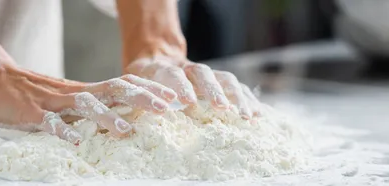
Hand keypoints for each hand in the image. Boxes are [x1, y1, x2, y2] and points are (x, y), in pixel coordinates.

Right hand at [0, 61, 175, 143]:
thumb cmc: (36, 95)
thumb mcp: (70, 101)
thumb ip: (93, 109)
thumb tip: (125, 121)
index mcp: (87, 91)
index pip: (124, 84)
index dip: (149, 89)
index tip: (174, 97)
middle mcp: (77, 94)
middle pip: (115, 90)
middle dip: (142, 98)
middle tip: (168, 107)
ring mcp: (55, 103)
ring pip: (86, 105)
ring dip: (108, 117)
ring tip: (127, 129)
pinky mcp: (33, 114)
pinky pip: (49, 123)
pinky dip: (63, 131)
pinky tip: (76, 141)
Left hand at [115, 0, 259, 118]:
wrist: (156, 57)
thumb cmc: (142, 79)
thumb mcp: (133, 84)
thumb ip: (136, 97)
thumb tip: (128, 120)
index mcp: (164, 68)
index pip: (172, 74)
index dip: (180, 86)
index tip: (185, 102)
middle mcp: (188, 68)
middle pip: (203, 74)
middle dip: (214, 91)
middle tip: (221, 108)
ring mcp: (205, 74)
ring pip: (224, 79)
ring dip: (237, 97)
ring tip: (246, 116)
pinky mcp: (218, 82)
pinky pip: (237, 88)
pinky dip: (248, 100)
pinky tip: (259, 115)